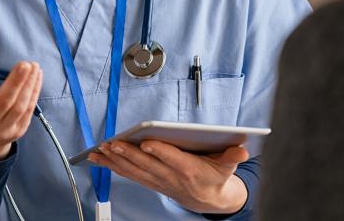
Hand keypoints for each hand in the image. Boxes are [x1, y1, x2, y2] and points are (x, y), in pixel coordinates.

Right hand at [0, 61, 42, 159]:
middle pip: (4, 103)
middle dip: (16, 83)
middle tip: (25, 65)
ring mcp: (5, 129)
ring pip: (20, 106)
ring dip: (29, 84)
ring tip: (34, 66)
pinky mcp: (20, 129)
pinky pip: (30, 108)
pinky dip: (34, 90)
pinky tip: (37, 76)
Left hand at [88, 140, 249, 214]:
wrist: (208, 200)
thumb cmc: (216, 176)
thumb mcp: (228, 166)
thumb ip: (233, 156)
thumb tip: (243, 149)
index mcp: (189, 169)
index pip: (172, 159)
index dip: (159, 151)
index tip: (146, 142)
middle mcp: (170, 176)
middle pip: (147, 164)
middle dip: (128, 154)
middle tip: (113, 143)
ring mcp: (158, 180)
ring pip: (134, 170)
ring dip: (116, 160)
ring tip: (100, 150)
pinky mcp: (151, 181)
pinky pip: (130, 174)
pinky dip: (114, 166)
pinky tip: (100, 159)